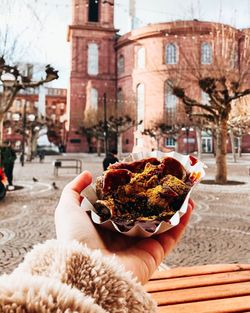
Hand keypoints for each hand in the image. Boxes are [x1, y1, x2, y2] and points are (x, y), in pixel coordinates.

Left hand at [55, 171, 193, 283]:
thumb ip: (74, 190)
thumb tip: (88, 174)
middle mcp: (125, 234)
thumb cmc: (74, 238)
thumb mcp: (67, 208)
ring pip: (162, 222)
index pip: (125, 203)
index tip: (144, 175)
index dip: (135, 189)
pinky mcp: (154, 254)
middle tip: (167, 181)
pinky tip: (189, 205)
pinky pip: (172, 236)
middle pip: (146, 211)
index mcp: (107, 223)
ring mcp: (141, 244)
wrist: (85, 269)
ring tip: (182, 190)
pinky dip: (183, 221)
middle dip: (157, 197)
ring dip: (174, 206)